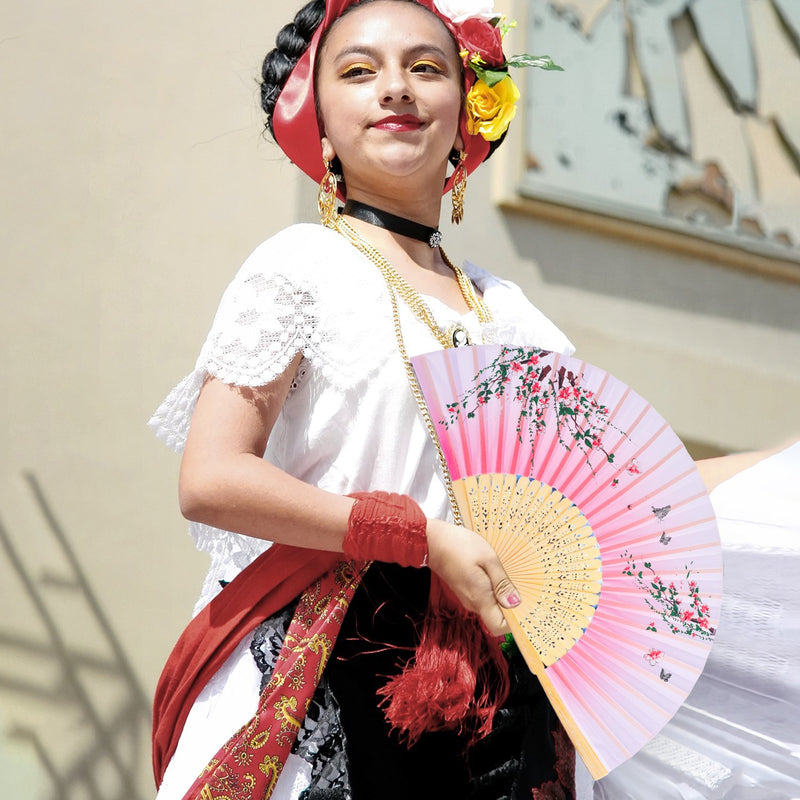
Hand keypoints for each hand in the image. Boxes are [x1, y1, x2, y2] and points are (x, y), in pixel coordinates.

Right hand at [425, 518, 520, 636]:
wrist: (432, 540)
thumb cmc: (460, 546)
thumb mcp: (488, 559)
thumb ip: (502, 583)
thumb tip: (515, 604)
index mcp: (480, 598)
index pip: (499, 627)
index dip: (514, 622)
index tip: (525, 606)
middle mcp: (473, 603)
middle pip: (497, 617)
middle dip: (511, 605)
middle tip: (522, 585)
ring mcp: (467, 597)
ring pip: (490, 605)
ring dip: (501, 594)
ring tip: (509, 574)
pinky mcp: (464, 589)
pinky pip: (483, 596)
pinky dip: (492, 588)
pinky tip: (495, 571)